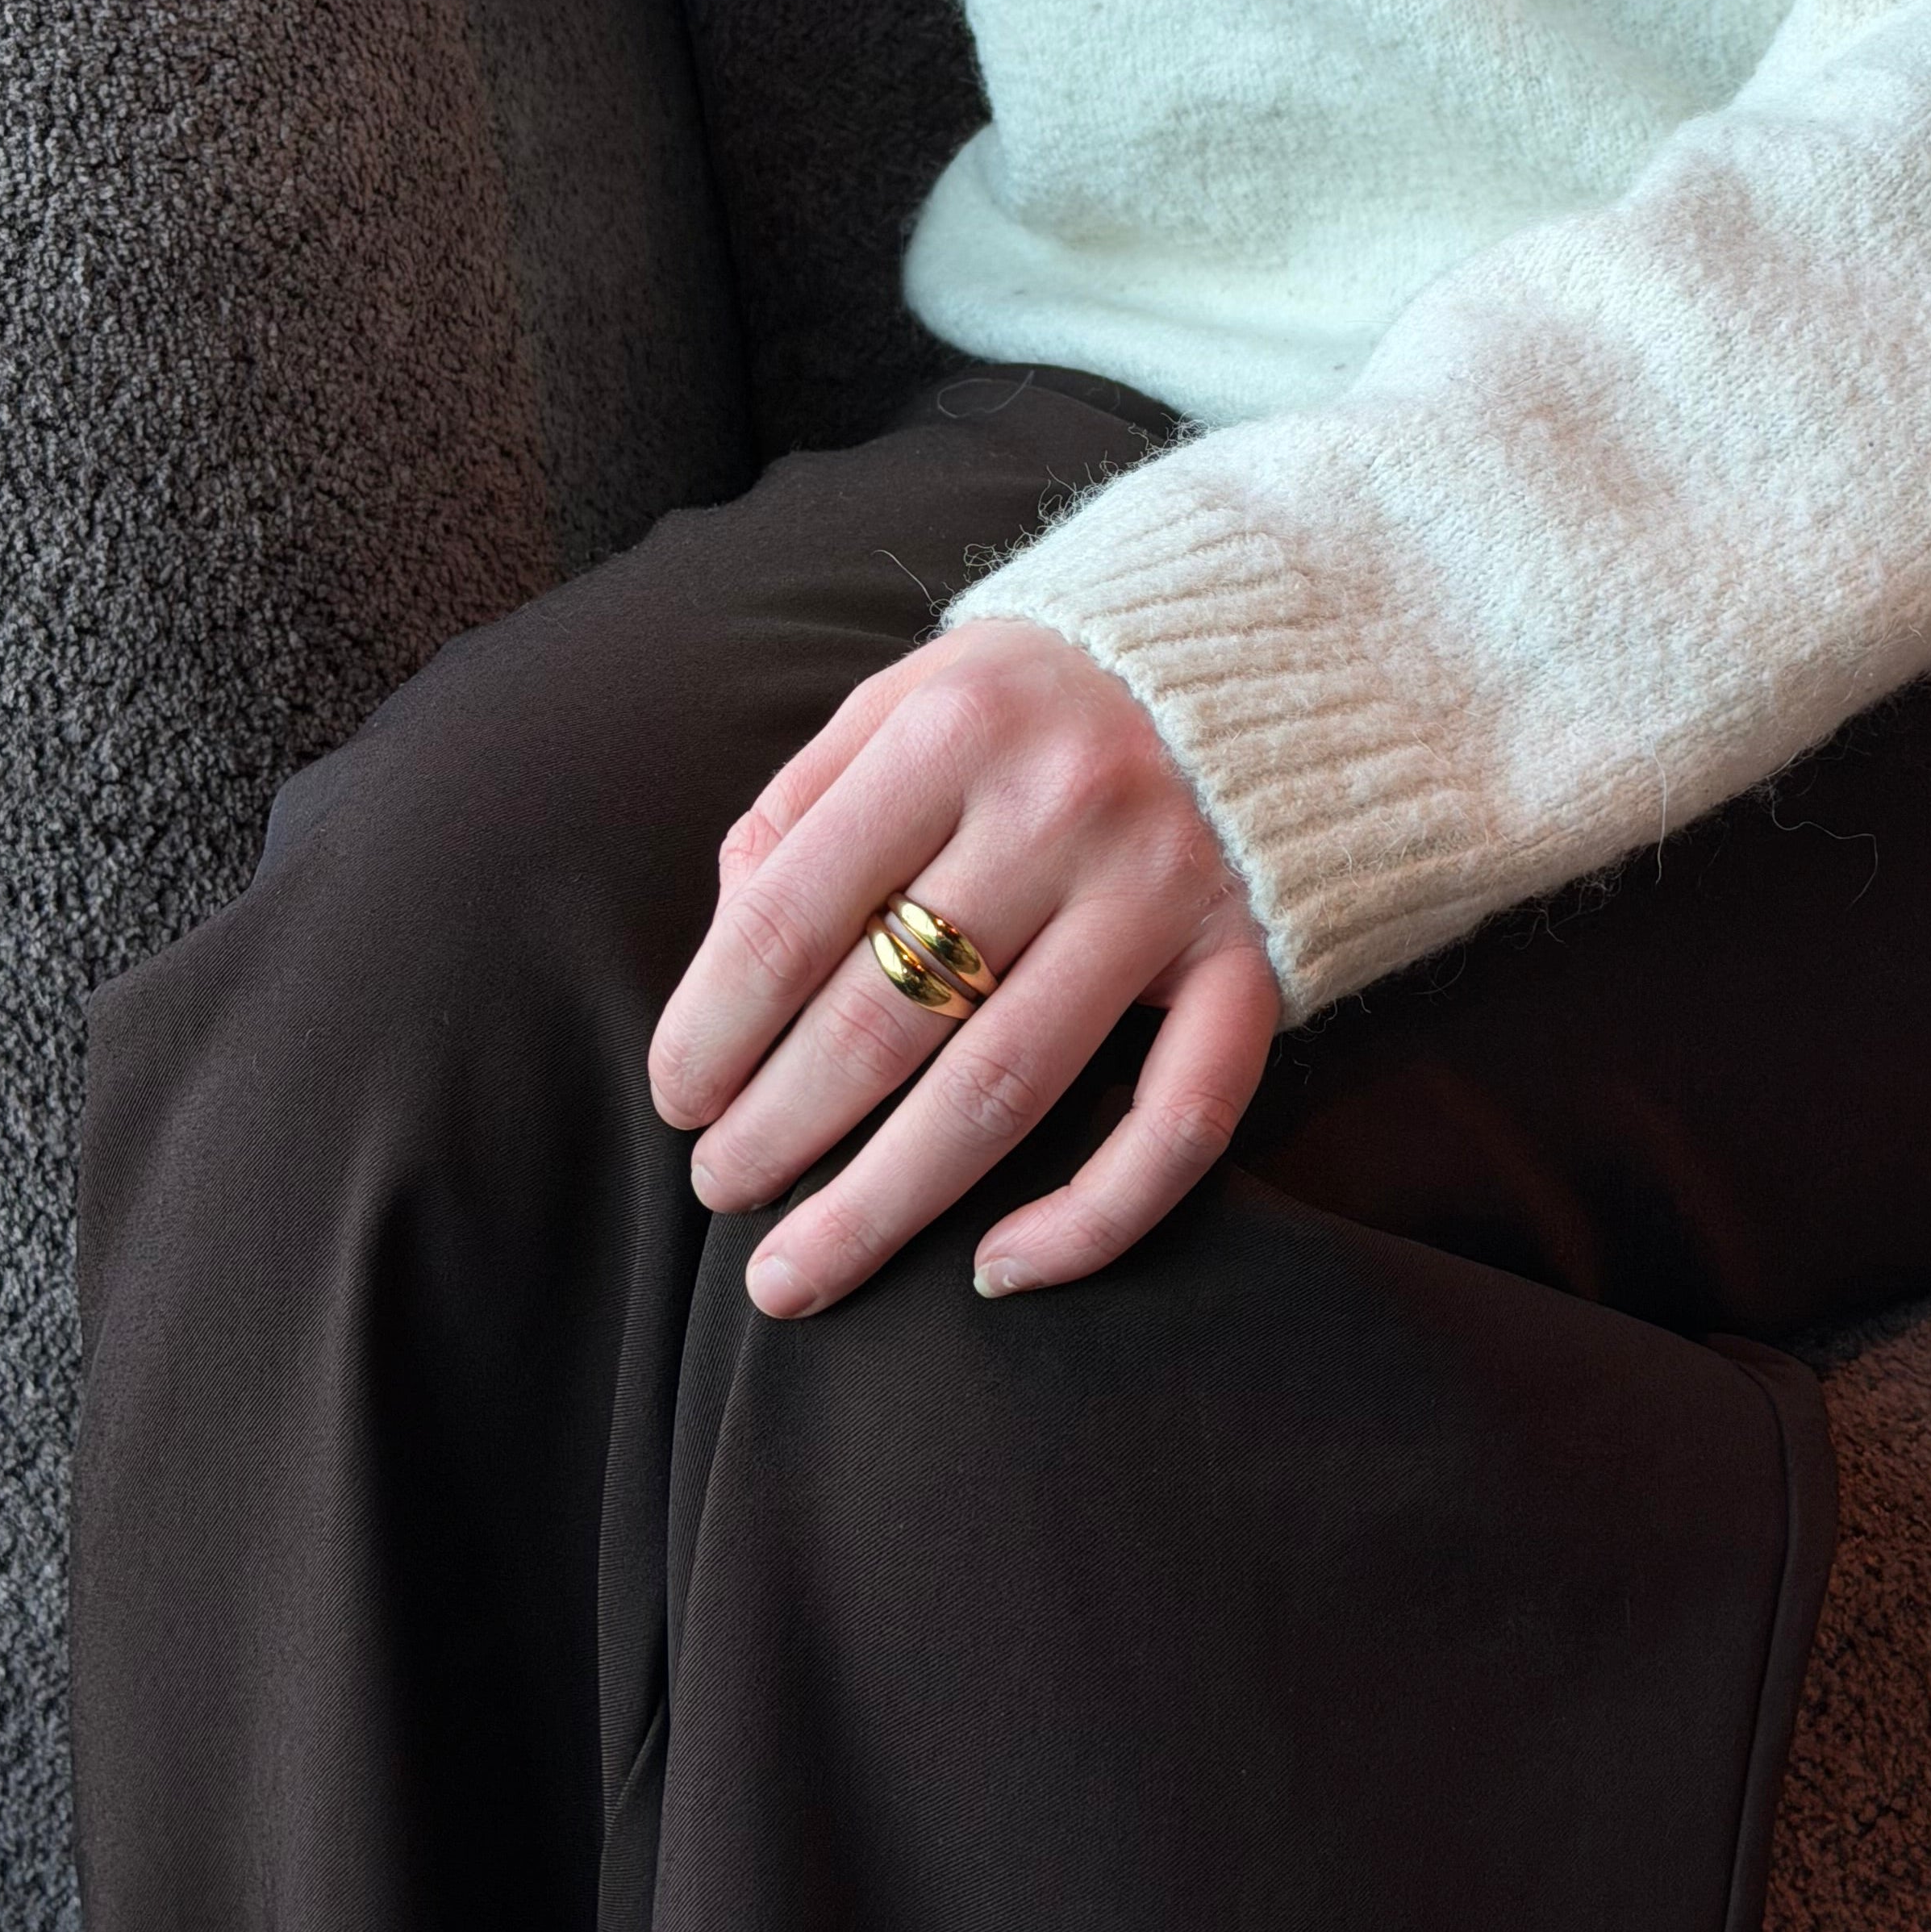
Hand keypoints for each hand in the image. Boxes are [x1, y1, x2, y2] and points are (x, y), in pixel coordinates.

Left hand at [646, 619, 1281, 1315]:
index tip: (675, 1101)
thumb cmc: (1038, 700)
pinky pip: (1183, 1119)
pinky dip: (1094, 1216)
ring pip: (1007, 1087)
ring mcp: (1167, 891)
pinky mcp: (1253, 960)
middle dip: (777, 1129)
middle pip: (886, 1016)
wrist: (1255, 659)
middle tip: (720, 1192)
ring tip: (795, 1272)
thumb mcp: (907, 696)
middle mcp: (1066, 807)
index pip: (793, 917)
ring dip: (884, 1202)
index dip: (712, 1031)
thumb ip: (804, 808)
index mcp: (955, 729)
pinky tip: (1000, 1270)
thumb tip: (726, 963)